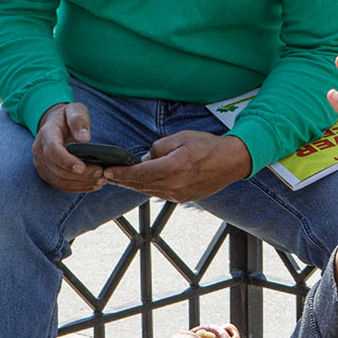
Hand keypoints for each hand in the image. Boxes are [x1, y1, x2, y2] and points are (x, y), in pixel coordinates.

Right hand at [32, 102, 105, 193]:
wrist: (55, 125)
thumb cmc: (67, 117)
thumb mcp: (74, 110)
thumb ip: (79, 120)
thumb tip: (84, 138)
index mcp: (46, 135)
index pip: (52, 151)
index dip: (66, 161)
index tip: (83, 167)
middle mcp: (39, 152)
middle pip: (58, 170)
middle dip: (80, 175)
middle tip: (101, 173)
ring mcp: (42, 165)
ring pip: (60, 181)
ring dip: (81, 183)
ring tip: (101, 181)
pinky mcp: (48, 174)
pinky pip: (62, 186)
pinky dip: (78, 188)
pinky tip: (93, 185)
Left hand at [103, 127, 252, 202]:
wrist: (231, 162)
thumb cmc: (207, 146)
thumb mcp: (180, 138)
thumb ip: (158, 148)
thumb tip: (144, 158)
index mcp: (173, 168)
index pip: (139, 174)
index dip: (121, 174)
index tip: (107, 171)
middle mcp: (174, 186)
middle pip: (140, 185)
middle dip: (122, 180)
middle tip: (106, 176)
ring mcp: (178, 195)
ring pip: (148, 191)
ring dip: (132, 186)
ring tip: (118, 180)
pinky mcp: (182, 198)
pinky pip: (158, 193)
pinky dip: (146, 188)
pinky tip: (138, 184)